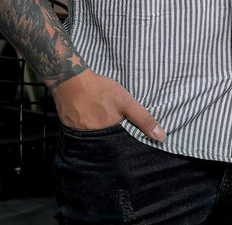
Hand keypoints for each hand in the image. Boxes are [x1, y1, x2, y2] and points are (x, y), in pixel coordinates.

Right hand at [51, 69, 165, 140]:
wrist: (70, 80)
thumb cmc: (100, 90)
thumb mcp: (126, 102)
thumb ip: (143, 119)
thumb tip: (161, 137)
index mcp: (109, 137)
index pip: (122, 151)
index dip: (128, 148)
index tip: (134, 148)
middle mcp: (93, 142)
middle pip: (108, 147)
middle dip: (115, 144)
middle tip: (118, 132)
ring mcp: (80, 137)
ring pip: (95, 141)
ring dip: (102, 137)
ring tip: (105, 127)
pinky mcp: (71, 130)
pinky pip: (83, 135)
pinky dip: (89, 131)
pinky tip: (92, 121)